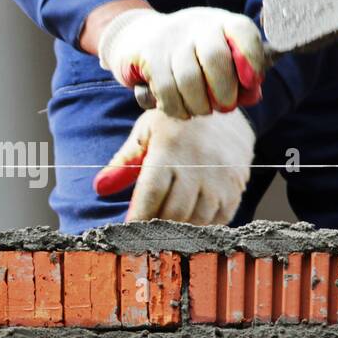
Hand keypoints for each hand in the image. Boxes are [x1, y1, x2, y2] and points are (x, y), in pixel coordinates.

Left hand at [93, 108, 253, 223]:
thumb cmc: (174, 122)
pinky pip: (221, 217)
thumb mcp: (145, 132)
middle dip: (157, 229)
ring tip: (166, 234)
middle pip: (174, 212)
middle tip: (146, 237)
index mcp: (169, 150)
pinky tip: (191, 225)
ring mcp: (221, 175)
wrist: (220, 99)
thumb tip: (99, 187)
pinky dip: (205, 227)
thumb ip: (124, 162)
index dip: (139, 217)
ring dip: (180, 231)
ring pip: (198, 219)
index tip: (129, 231)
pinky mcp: (237, 183)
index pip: (151, 194)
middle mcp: (197, 164)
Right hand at [95, 6, 266, 118]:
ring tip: (201, 109)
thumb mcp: (218, 58)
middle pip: (215, 58)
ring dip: (199, 105)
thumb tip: (252, 95)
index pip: (242, 31)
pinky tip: (182, 110)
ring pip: (188, 80)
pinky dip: (177, 108)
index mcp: (221, 22)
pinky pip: (166, 90)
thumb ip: (239, 76)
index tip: (252, 82)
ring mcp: (170, 37)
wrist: (141, 36)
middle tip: (226, 106)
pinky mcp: (148, 53)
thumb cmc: (192, 55)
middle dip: (224, 91)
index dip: (251, 58)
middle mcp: (196, 24)